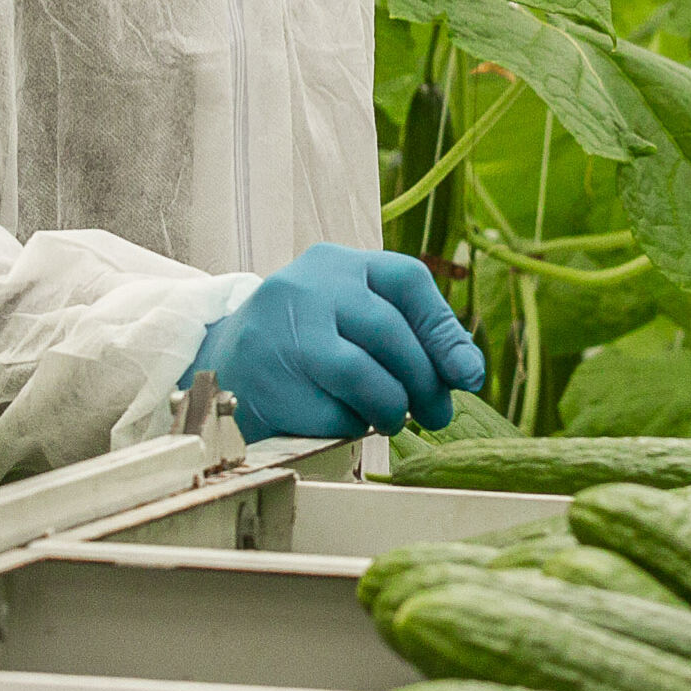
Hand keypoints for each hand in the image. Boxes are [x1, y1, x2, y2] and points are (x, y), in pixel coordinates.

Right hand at [193, 245, 485, 440]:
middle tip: (438, 415)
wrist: (220, 364)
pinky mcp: (268, 384)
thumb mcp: (351, 317)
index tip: (468, 375)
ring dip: (390, 409)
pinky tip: (339, 421)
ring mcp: (282, 335)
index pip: (408, 281)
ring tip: (390, 420)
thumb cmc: (305, 342)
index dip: (445, 331)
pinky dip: (349, 427)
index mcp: (336, 263)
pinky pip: (332, 415)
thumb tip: (469, 373)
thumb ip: (408, 333)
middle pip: (389, 333)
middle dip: (425, 382)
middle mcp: (307, 288)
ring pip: (364, 377)